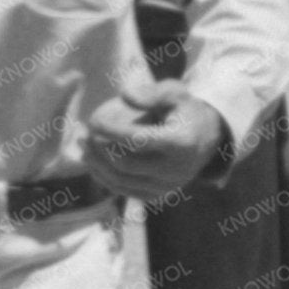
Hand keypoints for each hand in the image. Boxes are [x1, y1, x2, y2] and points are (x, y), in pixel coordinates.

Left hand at [82, 83, 226, 204]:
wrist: (205, 139)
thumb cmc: (184, 110)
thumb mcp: (175, 92)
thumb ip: (151, 92)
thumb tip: (124, 95)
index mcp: (181, 143)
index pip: (139, 141)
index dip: (111, 131)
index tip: (93, 121)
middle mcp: (176, 170)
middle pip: (127, 165)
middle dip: (100, 150)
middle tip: (84, 134)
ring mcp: (167, 186)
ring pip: (123, 181)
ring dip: (97, 166)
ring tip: (83, 147)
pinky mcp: (158, 195)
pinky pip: (126, 191)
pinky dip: (105, 178)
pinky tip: (92, 162)